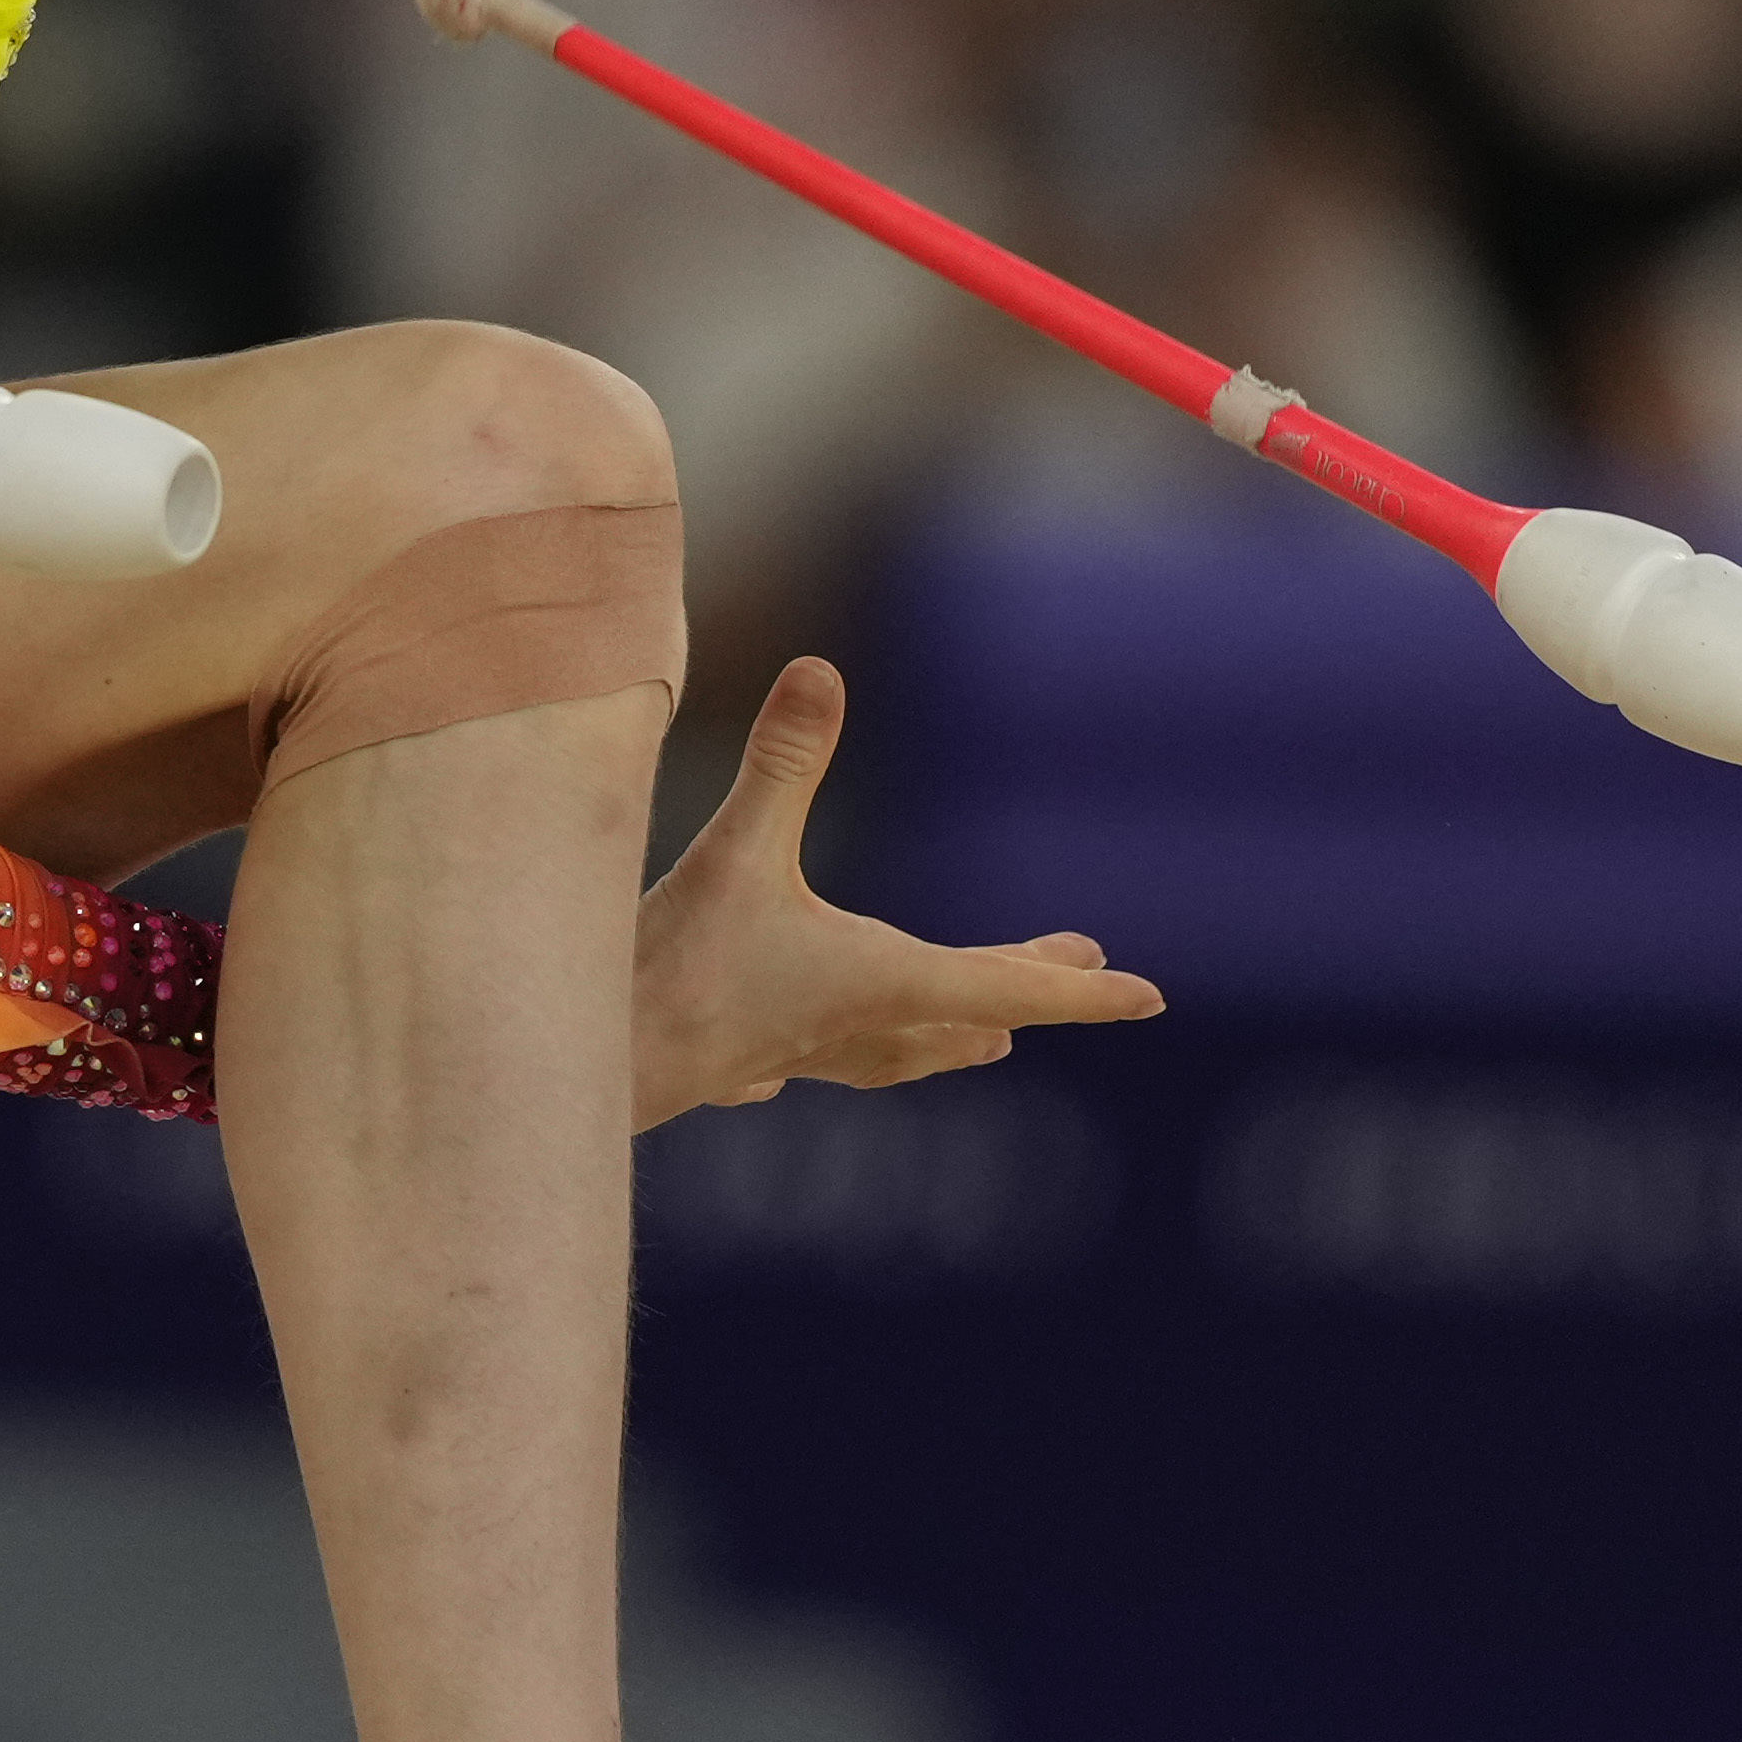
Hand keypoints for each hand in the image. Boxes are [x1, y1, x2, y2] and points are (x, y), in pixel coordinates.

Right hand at [626, 656, 1161, 1131]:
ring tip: (983, 1042)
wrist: (595, 1071)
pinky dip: (837, 1056)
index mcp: (880, 984)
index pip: (1007, 987)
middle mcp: (856, 1027)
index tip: (1147, 998)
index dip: (1080, 990)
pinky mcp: (741, 1062)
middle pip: (967, 1010)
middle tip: (1087, 968)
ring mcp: (799, 1053)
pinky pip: (813, 1063)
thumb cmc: (676, 969)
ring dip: (951, 1035)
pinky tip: (805, 1070)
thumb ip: (783, 763)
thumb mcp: (735, 851)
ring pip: (901, 1050)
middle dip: (1026, 986)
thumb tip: (820, 670)